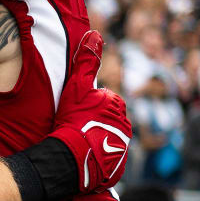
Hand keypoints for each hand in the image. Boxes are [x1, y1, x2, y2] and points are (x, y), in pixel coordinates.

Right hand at [47, 31, 132, 191]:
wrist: (74, 157)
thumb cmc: (74, 119)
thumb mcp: (77, 85)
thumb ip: (87, 60)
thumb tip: (95, 34)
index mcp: (117, 104)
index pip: (104, 101)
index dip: (88, 106)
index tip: (76, 112)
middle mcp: (125, 125)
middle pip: (108, 120)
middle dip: (94, 123)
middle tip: (76, 128)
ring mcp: (123, 147)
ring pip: (109, 139)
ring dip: (96, 140)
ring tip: (79, 144)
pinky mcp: (118, 167)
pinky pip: (108, 160)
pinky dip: (99, 159)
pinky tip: (85, 158)